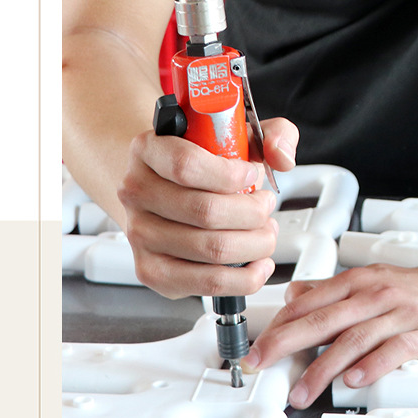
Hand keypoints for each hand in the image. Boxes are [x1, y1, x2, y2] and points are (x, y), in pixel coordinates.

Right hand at [117, 117, 298, 298]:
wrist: (167, 187)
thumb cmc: (205, 162)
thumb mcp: (239, 134)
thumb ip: (273, 134)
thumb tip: (281, 156)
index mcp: (149, 149)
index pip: (186, 165)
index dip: (229, 175)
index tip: (251, 174)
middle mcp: (137, 192)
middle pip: (205, 211)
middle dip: (253, 212)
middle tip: (266, 206)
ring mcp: (140, 234)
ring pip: (212, 249)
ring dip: (255, 243)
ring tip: (265, 231)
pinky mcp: (152, 271)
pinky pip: (207, 283)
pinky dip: (245, 277)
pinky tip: (258, 262)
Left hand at [244, 257, 417, 408]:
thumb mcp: (371, 282)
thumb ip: (332, 291)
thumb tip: (293, 296)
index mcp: (361, 281)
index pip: (312, 301)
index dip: (281, 324)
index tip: (258, 347)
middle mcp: (379, 293)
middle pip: (327, 318)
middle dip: (288, 341)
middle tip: (262, 363)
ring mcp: (405, 313)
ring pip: (357, 338)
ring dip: (324, 367)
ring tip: (301, 392)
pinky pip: (398, 350)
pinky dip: (374, 365)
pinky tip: (354, 381)